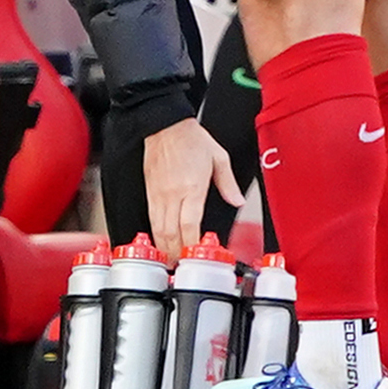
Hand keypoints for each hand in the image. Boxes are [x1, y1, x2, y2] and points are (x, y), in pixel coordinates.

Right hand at [140, 117, 241, 259]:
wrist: (164, 122)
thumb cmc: (190, 137)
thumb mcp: (218, 156)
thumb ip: (228, 183)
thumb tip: (237, 200)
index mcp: (192, 186)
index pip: (190, 225)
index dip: (193, 244)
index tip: (199, 255)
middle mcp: (173, 193)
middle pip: (171, 233)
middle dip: (177, 253)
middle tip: (183, 266)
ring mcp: (158, 193)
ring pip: (158, 229)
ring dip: (165, 247)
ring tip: (172, 260)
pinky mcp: (149, 191)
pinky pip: (151, 218)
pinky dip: (156, 234)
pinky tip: (161, 242)